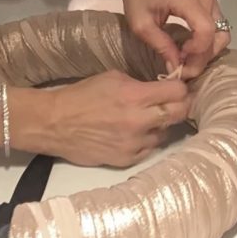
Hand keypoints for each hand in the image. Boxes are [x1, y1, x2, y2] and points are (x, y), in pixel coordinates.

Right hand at [43, 72, 189, 166]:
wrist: (55, 123)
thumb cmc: (82, 96)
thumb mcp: (114, 78)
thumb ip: (141, 84)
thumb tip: (162, 88)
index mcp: (135, 96)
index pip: (178, 92)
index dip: (181, 88)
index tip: (178, 87)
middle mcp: (139, 121)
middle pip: (180, 113)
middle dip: (181, 105)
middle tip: (175, 102)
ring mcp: (134, 143)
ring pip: (166, 133)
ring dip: (161, 125)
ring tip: (148, 118)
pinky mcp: (126, 159)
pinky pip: (150, 149)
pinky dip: (147, 140)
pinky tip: (136, 132)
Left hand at [118, 0, 230, 79]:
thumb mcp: (141, 24)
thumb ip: (161, 46)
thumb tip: (176, 68)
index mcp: (188, 0)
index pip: (206, 31)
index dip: (197, 52)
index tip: (180, 61)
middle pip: (219, 35)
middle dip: (203, 57)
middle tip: (183, 68)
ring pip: (222, 33)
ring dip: (207, 51)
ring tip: (186, 58)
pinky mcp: (209, 2)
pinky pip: (217, 27)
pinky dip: (207, 42)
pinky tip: (189, 47)